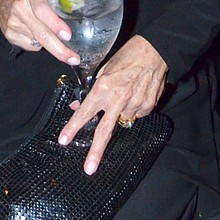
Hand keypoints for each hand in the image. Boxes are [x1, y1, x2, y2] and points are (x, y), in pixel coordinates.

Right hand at [0, 0, 79, 65]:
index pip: (42, 10)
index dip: (55, 24)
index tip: (68, 35)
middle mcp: (20, 8)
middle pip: (41, 33)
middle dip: (59, 49)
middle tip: (74, 58)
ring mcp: (13, 23)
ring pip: (38, 42)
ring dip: (53, 47)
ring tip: (64, 47)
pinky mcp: (10, 35)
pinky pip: (31, 46)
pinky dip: (41, 45)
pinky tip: (43, 36)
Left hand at [57, 35, 167, 174]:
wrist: (155, 51)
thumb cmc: (128, 56)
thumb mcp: (104, 69)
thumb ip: (93, 90)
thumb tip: (78, 105)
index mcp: (104, 88)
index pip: (84, 112)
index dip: (73, 127)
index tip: (64, 140)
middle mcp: (118, 99)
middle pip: (104, 131)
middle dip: (95, 152)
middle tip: (89, 169)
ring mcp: (134, 105)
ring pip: (123, 120)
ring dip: (120, 113)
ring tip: (127, 93)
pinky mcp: (148, 107)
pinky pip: (137, 115)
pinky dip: (134, 109)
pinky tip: (137, 94)